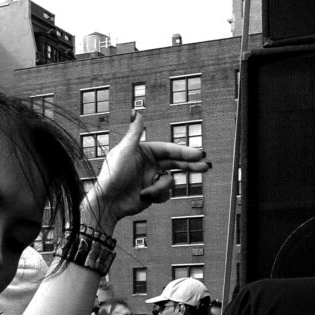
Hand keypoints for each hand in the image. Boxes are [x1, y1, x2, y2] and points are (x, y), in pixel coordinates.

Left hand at [86, 112, 209, 231]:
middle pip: (176, 163)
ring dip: (160, 188)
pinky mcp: (152, 194)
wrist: (108, 202)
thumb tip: (136, 111)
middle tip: (205, 166)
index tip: (199, 154)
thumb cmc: (112, 175)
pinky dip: (156, 196)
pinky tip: (144, 197)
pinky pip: (165, 194)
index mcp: (145, 152)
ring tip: (146, 191)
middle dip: (191, 165)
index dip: (185, 152)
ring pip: (170, 181)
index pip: (170, 150)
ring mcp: (151, 179)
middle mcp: (149, 165)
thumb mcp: (124, 151)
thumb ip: (134, 132)